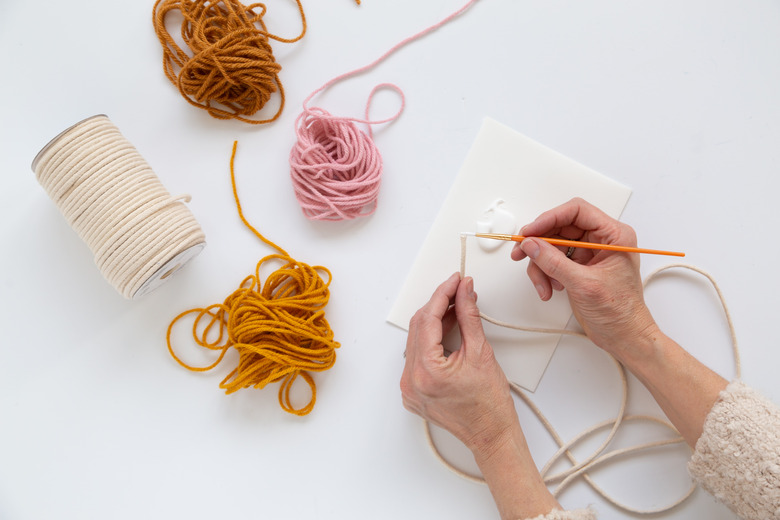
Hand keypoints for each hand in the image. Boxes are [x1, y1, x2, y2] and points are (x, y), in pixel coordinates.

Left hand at [400, 272, 516, 454]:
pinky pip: (416, 357)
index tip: (455, 281)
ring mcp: (409, 388)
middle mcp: (411, 380)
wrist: (491, 435)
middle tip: (458, 291)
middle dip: (438, 306)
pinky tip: (446, 331)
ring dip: (433, 322)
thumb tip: (464, 292)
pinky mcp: (412, 392)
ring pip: (416, 341)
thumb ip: (468, 316)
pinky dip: (430, 342)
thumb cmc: (490, 405)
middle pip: (418, 328)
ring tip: (456, 309)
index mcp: (426, 371)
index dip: (442, 295)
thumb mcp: (481, 352)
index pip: (427, 320)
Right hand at [510, 198, 656, 358]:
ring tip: (543, 284)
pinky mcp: (578, 267)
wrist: (623, 337)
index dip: (550, 218)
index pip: (577, 211)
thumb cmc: (620, 312)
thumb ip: (554, 262)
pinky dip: (545, 273)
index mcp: (614, 235)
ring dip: (541, 264)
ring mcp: (588, 253)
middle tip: (521, 253)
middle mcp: (601, 240)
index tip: (530, 231)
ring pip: (552, 245)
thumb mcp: (584, 284)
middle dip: (539, 243)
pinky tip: (550, 288)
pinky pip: (552, 260)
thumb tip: (531, 244)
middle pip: (560, 227)